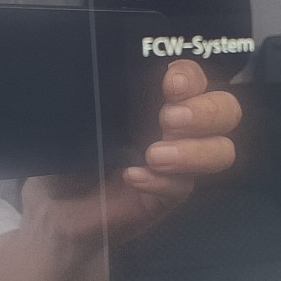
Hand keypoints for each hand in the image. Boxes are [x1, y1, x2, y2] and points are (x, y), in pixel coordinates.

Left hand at [22, 58, 241, 246]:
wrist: (53, 204)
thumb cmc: (67, 151)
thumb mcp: (78, 116)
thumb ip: (101, 95)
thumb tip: (108, 78)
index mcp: (157, 97)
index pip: (194, 77)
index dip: (191, 76)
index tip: (170, 82)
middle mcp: (177, 126)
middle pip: (226, 110)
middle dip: (206, 111)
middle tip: (169, 119)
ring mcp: (179, 163)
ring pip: (221, 151)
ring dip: (194, 150)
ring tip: (154, 155)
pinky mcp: (168, 196)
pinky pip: (183, 186)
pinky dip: (161, 181)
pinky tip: (132, 177)